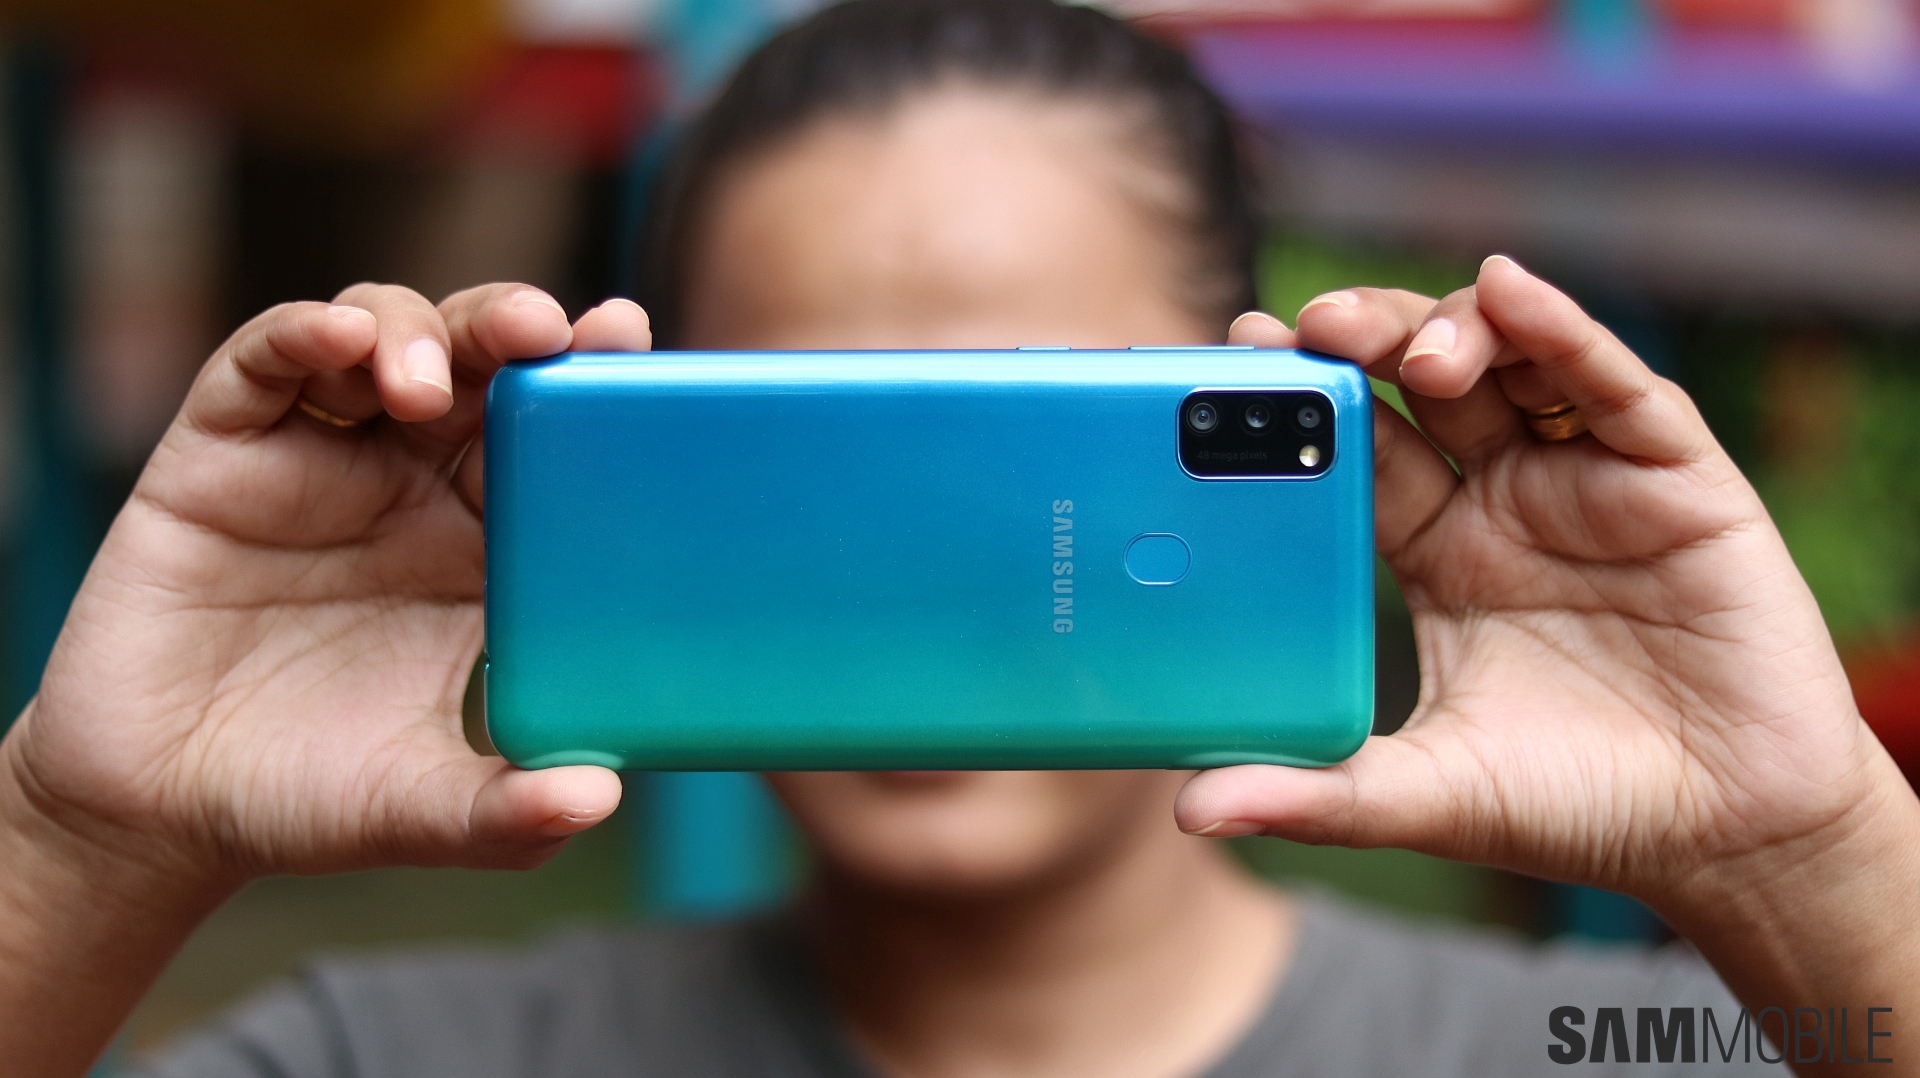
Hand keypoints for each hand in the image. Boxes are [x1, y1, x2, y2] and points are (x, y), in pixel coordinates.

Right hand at [2, 283, 650, 889]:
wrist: (159, 813)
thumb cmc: (314, 795)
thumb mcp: (427, 808)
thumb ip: (510, 811)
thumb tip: (598, 799)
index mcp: (486, 545)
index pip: (556, 437)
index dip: (594, 380)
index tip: (630, 338)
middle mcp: (412, 484)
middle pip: (478, 360)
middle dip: (514, 324)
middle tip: (546, 330)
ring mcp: (319, 457)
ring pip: (382, 334)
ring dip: (414, 332)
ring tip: (423, 384)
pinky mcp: (220, 452)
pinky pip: (263, 364)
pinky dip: (302, 333)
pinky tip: (337, 340)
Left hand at [1176, 257, 1918, 921]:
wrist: (1731, 840)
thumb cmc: (1578, 807)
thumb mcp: (1429, 795)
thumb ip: (1318, 793)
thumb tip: (1192, 811)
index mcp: (1435, 550)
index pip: (1356, 447)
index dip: (1302, 397)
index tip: (1236, 353)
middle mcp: (1504, 499)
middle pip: (1421, 381)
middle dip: (1366, 339)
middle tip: (1312, 329)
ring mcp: (1588, 480)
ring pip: (1512, 361)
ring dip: (1451, 329)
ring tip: (1409, 351)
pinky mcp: (1676, 480)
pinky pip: (1617, 386)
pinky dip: (1564, 332)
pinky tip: (1511, 293)